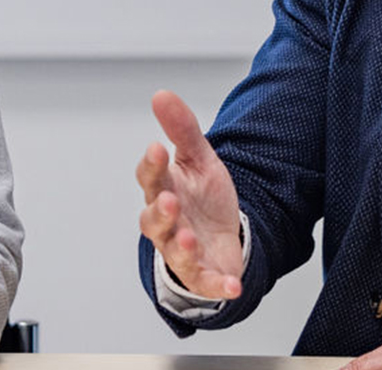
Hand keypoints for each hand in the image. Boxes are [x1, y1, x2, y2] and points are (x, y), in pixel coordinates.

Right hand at [136, 89, 246, 300]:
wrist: (223, 236)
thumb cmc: (203, 199)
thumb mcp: (199, 159)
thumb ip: (182, 129)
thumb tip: (161, 95)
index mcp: (164, 191)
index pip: (150, 178)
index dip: (152, 165)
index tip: (157, 148)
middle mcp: (167, 223)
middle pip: (154, 219)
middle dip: (160, 211)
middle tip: (168, 199)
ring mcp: (183, 250)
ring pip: (174, 250)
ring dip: (179, 244)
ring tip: (187, 236)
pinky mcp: (203, 274)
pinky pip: (207, 282)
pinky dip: (218, 286)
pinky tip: (231, 286)